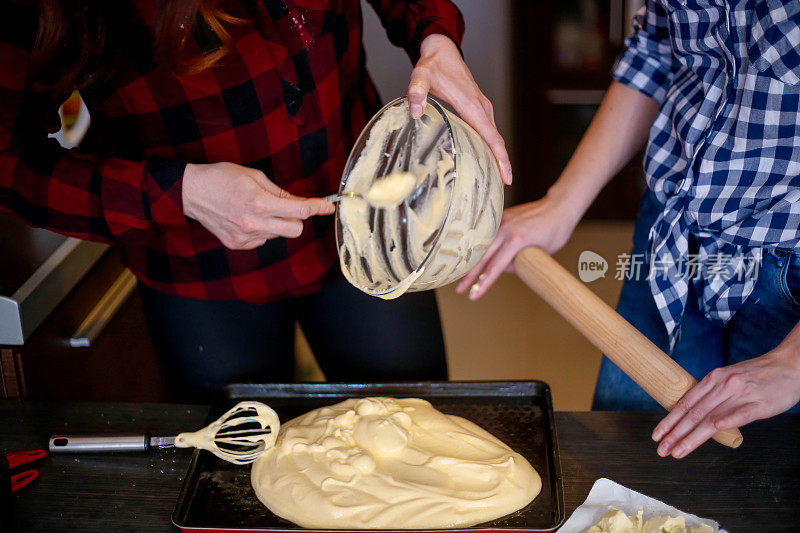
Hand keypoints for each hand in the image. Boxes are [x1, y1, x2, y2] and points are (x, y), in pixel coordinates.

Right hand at [182, 162, 333, 249]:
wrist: (191, 192)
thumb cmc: (222, 178)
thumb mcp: (254, 176)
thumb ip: (279, 192)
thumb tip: (299, 202)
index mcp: (259, 203)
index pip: (299, 210)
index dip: (317, 207)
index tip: (327, 207)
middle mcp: (253, 223)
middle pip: (295, 230)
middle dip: (297, 219)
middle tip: (288, 208)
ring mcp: (245, 237)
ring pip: (278, 235)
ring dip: (276, 223)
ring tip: (256, 209)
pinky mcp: (237, 244)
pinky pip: (262, 240)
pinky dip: (262, 230)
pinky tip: (246, 218)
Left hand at [408, 34, 511, 184]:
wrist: (443, 50)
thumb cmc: (433, 65)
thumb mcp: (420, 76)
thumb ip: (416, 92)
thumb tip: (416, 111)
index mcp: (472, 105)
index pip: (492, 137)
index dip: (501, 158)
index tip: (507, 176)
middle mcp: (482, 108)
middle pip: (497, 140)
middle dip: (502, 163)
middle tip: (502, 186)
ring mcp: (483, 108)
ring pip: (494, 136)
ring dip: (497, 155)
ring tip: (495, 178)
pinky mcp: (480, 108)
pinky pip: (489, 130)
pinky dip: (491, 145)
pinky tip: (485, 157)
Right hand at [455, 191, 581, 298]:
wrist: (558, 206)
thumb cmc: (555, 231)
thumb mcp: (540, 253)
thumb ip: (518, 262)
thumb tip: (500, 268)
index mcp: (517, 239)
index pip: (495, 267)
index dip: (483, 284)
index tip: (473, 296)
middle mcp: (505, 229)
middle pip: (481, 257)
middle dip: (469, 276)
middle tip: (459, 290)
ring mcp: (500, 221)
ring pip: (479, 244)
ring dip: (469, 260)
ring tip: (461, 274)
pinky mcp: (499, 217)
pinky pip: (485, 234)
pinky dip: (476, 245)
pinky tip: (468, 255)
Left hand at [652, 345, 799, 458]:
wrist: (790, 364)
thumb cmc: (759, 374)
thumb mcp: (729, 377)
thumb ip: (713, 393)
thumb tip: (693, 410)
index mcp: (714, 378)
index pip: (686, 403)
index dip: (669, 420)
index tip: (657, 435)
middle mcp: (723, 385)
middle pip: (693, 413)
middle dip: (674, 433)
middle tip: (661, 449)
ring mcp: (740, 394)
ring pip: (710, 418)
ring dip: (690, 437)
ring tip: (676, 451)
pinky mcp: (759, 404)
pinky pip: (740, 415)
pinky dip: (725, 422)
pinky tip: (711, 432)